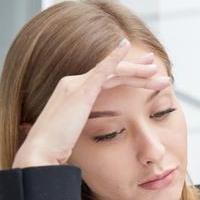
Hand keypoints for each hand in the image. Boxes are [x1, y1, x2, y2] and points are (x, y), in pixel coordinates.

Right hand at [12, 40, 170, 168]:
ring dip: (138, 71)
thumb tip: (101, 134)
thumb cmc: (58, 150)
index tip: (146, 75)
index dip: (128, 76)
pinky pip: (101, 69)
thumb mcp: (77, 134)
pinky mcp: (80, 90)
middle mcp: (74, 84)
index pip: (108, 80)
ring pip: (114, 72)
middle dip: (138, 70)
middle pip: (114, 73)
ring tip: (158, 70)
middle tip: (157, 67)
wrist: (41, 153)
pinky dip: (114, 57)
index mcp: (75, 94)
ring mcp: (76, 85)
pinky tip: (126, 46)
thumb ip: (88, 127)